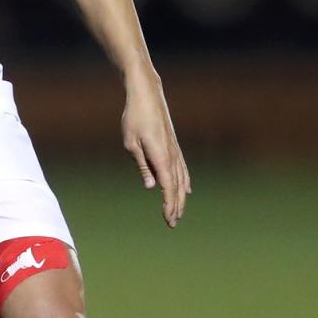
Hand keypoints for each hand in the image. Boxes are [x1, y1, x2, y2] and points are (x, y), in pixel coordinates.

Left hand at [121, 70, 191, 227]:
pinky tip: (186, 190)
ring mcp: (175, 149)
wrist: (147, 94)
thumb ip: (143, 166)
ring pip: (181, 179)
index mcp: (161, 156)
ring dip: (180, 197)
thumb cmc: (134, 117)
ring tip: (178, 212)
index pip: (168, 187)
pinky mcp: (173, 145)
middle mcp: (172, 155)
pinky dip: (185, 182)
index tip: (168, 220)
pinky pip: (182, 168)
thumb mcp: (131, 143)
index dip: (169, 205)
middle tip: (172, 223)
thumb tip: (152, 187)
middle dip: (175, 206)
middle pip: (177, 186)